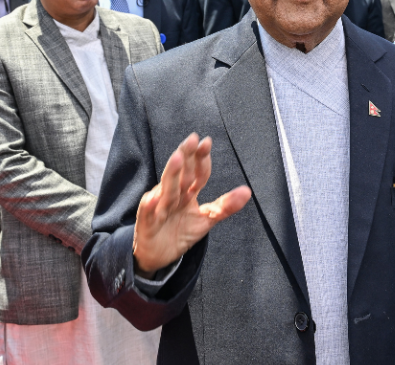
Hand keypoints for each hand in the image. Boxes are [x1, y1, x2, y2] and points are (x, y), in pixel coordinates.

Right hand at [133, 133, 251, 274]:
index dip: (202, 159)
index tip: (207, 142)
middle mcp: (173, 195)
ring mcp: (159, 208)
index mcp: (187, 193)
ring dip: (171, 174)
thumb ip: (225, 206)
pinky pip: (148, 213)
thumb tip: (247, 191)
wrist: (157, 255)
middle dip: (186, 156)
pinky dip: (150, 205)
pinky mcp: (147, 223)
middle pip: (181, 174)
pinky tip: (152, 197)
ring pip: (166, 189)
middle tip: (192, 139)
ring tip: (177, 158)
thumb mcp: (206, 219)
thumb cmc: (181, 232)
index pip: (197, 173)